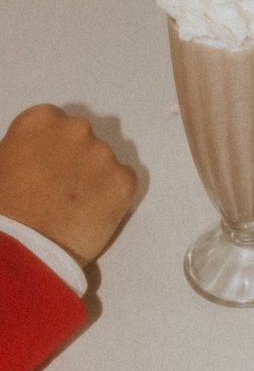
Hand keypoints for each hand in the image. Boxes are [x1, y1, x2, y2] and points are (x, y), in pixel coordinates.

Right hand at [0, 105, 136, 265]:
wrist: (22, 250)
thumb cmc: (4, 212)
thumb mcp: (1, 165)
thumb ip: (25, 148)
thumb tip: (35, 153)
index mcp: (41, 120)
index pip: (55, 123)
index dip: (51, 150)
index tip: (46, 169)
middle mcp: (76, 128)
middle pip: (82, 139)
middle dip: (75, 160)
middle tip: (61, 191)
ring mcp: (102, 153)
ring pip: (104, 162)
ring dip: (95, 178)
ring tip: (73, 208)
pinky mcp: (123, 180)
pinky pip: (124, 183)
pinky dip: (112, 197)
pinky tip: (91, 215)